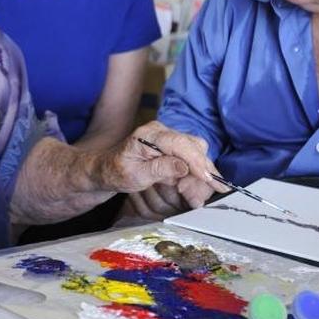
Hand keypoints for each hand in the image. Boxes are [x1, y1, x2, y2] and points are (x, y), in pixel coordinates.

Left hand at [100, 122, 220, 211]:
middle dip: (204, 167)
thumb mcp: (135, 175)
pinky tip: (201, 181)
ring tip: (205, 188)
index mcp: (149, 135)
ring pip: (195, 149)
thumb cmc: (116, 172)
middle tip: (213, 188)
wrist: (106, 168)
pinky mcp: (171, 145)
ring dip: (202, 169)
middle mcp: (161, 131)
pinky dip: (197, 168)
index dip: (197, 162)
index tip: (208, 178)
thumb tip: (184, 167)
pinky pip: (190, 154)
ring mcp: (167, 136)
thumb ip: (159, 169)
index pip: (180, 144)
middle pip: (193, 144)